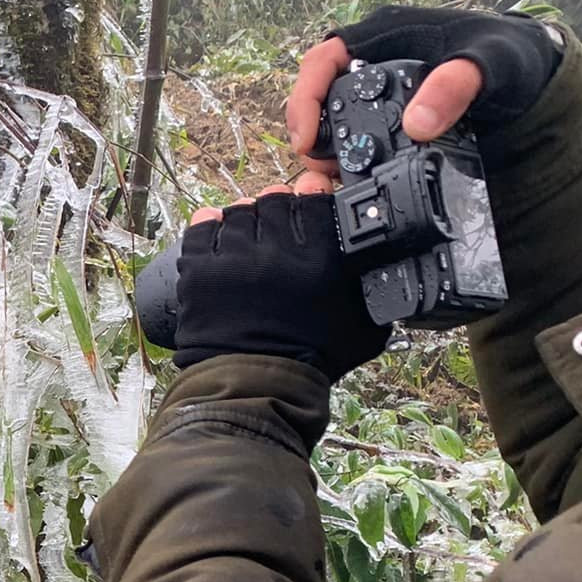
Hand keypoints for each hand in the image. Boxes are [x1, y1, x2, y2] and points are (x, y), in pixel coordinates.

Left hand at [174, 188, 390, 380]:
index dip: (312, 195)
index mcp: (319, 259)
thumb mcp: (361, 326)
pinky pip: (202, 229)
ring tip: (250, 238)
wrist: (255, 387)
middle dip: (278, 208)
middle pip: (275, 202)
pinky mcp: (200, 270)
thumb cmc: (309, 361)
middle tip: (278, 224)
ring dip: (246, 220)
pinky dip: (209, 227)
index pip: (315, 199)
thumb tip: (380, 264)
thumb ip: (370, 288)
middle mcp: (277, 251)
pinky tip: (217, 232)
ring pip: (240, 212)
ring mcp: (235, 259)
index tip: (310, 198)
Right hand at [289, 6, 561, 170]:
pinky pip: (354, 127)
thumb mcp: (487, 66)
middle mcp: (373, 54)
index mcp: (384, 32)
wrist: (530, 72)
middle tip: (321, 168)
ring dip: (326, 146)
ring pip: (332, 113)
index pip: (323, 59)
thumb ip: (455, 88)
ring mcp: (378, 81)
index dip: (305, 99)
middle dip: (311, 132)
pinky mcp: (389, 106)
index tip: (306, 139)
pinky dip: (349, 151)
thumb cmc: (508, 57)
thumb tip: (416, 124)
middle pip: (318, 91)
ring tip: (337, 175)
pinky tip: (357, 172)